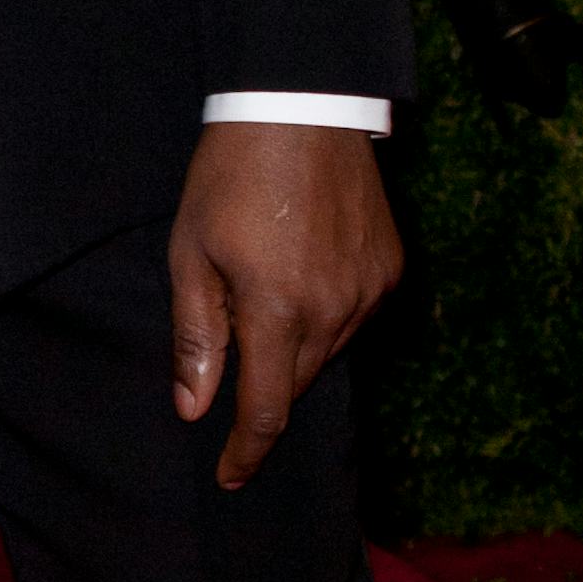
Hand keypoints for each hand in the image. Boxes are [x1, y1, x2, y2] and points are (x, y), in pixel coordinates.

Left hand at [167, 120, 400, 493]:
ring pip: (328, 352)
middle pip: (297, 383)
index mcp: (280, 311)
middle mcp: (336, 310)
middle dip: (263, 388)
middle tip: (232, 356)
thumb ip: (197, 336)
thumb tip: (195, 407)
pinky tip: (301, 276)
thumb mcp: (190, 253)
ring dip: (294, 348)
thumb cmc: (231, 174)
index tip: (229, 476)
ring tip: (264, 293)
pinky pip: (355, 316)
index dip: (245, 452)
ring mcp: (370, 288)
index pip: (267, 410)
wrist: (301, 105)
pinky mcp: (391, 266)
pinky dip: (326, 316)